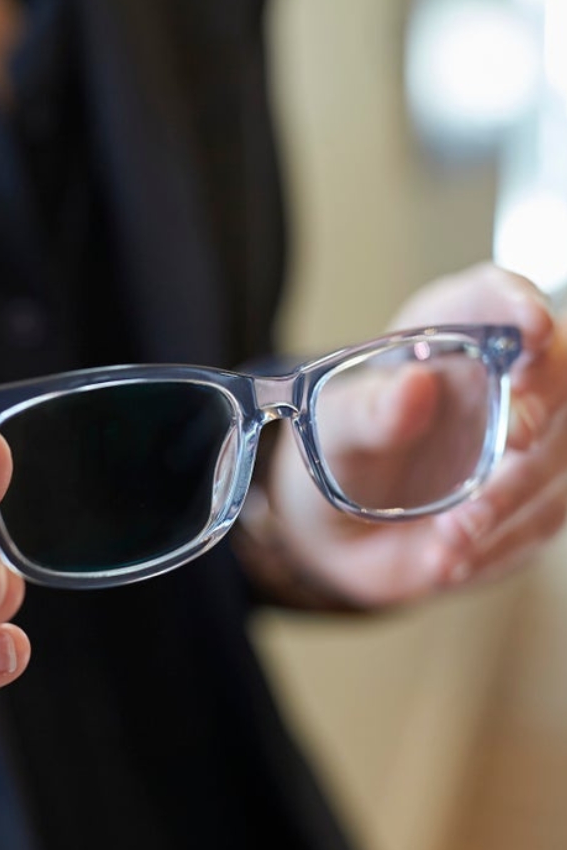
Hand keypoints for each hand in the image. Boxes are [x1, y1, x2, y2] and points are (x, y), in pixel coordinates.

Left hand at [261, 264, 566, 607]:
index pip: (493, 297)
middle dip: (542, 406)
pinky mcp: (531, 500)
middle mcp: (497, 378)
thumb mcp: (333, 429)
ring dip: (511, 498)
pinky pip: (541, 520)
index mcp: (445, 333)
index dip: (519, 304)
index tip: (527, 330)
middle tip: (514, 443)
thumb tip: (415, 385)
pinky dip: (499, 544)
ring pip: (557, 456)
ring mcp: (525, 441)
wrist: (336, 527)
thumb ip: (368, 411)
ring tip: (447, 537)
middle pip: (557, 370)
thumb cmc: (336, 452)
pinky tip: (448, 560)